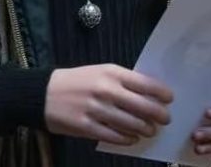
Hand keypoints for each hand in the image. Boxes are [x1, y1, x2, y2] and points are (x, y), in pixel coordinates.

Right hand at [45, 64, 172, 144]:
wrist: (41, 93)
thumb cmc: (74, 81)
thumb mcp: (98, 72)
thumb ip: (123, 81)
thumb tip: (151, 95)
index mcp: (110, 73)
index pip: (147, 84)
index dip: (163, 94)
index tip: (169, 99)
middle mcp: (106, 90)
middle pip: (145, 107)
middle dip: (160, 116)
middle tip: (164, 119)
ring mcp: (97, 110)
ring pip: (134, 125)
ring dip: (146, 129)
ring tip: (148, 130)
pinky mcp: (88, 127)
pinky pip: (117, 137)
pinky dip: (128, 139)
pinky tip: (131, 137)